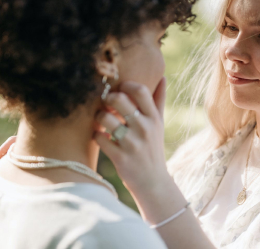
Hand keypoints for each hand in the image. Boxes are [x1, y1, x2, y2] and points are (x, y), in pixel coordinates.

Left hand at [94, 77, 168, 193]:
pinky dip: (97, 135)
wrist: (153, 182)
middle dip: (108, 98)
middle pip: (119, 100)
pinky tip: (101, 137)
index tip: (120, 88)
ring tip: (101, 120)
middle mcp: (144, 128)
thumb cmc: (153, 148)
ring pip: (106, 118)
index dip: (126, 84)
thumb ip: (159, 100)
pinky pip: (99, 138)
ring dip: (99, 117)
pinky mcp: (120, 158)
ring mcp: (132, 143)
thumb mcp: (159, 124)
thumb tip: (162, 77)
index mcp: (154, 118)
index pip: (140, 91)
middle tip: (106, 103)